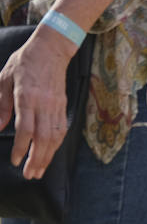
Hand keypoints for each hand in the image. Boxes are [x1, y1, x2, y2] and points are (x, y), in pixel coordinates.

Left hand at [0, 27, 76, 178]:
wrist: (52, 48)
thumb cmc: (25, 62)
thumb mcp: (4, 79)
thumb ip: (1, 104)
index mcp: (27, 96)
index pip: (26, 127)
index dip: (22, 147)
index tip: (15, 161)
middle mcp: (44, 103)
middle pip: (44, 136)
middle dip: (37, 159)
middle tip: (29, 175)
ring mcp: (56, 104)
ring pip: (56, 135)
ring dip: (49, 155)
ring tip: (40, 170)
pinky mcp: (63, 104)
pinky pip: (62, 128)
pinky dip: (57, 144)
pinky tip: (50, 153)